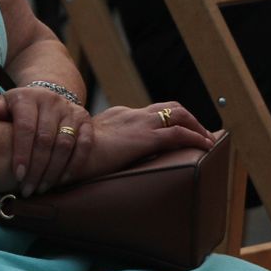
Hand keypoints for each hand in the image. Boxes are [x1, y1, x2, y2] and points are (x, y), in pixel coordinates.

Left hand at [0, 87, 90, 196]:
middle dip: (37, 168)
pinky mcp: (85, 119)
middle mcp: (51, 101)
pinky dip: (76, 164)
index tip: (17, 176)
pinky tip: (63, 180)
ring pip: (65, 144)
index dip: (22, 153)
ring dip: (54, 170)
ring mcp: (70, 110)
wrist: (46, 97)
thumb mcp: (5, 106)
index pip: (26, 127)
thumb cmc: (19, 110)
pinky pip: (85, 144)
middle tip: (28, 189)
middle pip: (46, 139)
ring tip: (42, 188)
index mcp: (28, 97)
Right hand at [66, 103, 213, 183]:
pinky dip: (196, 138)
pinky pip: (178, 133)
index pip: (149, 113)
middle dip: (188, 118)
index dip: (167, 120)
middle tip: (201, 133)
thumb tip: (95, 163)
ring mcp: (138, 123)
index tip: (178, 131)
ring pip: (178, 114)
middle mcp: (131, 114)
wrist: (63, 149)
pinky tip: (205, 147)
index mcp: (117, 116)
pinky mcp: (144, 137)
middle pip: (168, 107)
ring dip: (197, 126)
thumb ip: (96, 150)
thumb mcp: (86, 148)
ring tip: (208, 140)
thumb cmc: (68, 154)